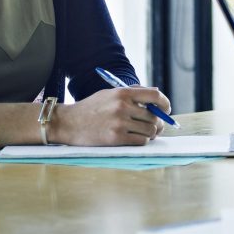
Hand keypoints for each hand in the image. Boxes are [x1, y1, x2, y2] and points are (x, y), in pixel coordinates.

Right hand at [52, 87, 170, 144]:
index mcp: (123, 93)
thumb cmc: (91, 108)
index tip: (166, 110)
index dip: (165, 103)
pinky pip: (140, 141)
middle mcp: (123, 107)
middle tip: (157, 126)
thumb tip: (157, 93)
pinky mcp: (115, 138)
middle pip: (154, 116)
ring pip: (150, 130)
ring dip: (151, 133)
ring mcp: (119, 123)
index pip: (155, 95)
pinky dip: (142, 141)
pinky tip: (137, 139)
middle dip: (159, 123)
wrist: (67, 123)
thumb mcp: (110, 93)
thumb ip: (133, 92)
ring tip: (147, 133)